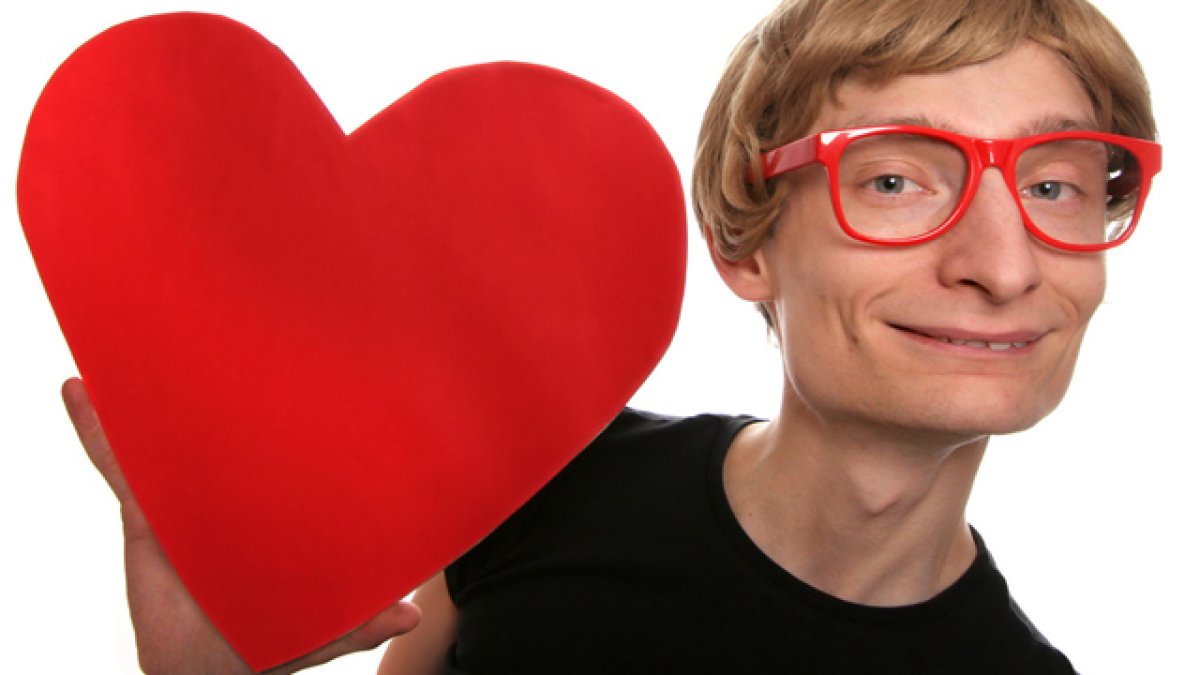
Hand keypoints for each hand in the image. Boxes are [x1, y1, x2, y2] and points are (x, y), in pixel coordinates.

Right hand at [63, 378, 420, 673]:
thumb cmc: (262, 646)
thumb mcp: (315, 632)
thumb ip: (355, 622)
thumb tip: (409, 615)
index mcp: (272, 514)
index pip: (283, 460)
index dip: (291, 421)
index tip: (306, 374)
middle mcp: (230, 501)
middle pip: (227, 436)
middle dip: (225, 389)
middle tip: (228, 334)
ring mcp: (186, 506)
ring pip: (170, 441)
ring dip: (155, 398)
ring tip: (147, 347)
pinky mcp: (146, 520)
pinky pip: (119, 468)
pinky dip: (98, 430)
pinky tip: (82, 392)